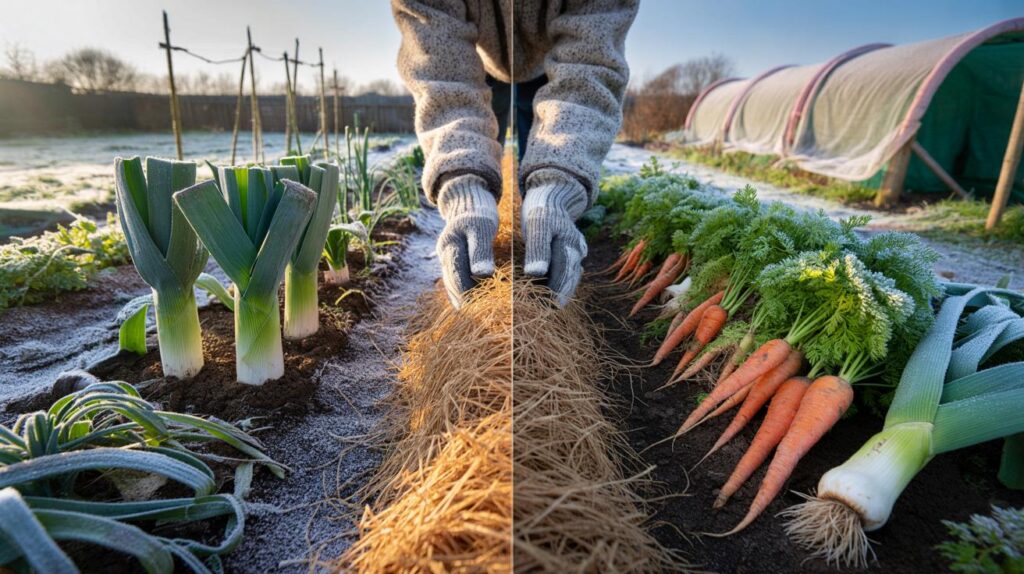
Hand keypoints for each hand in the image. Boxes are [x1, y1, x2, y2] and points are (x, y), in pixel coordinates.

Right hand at [435, 175, 498, 307]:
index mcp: (450, 248)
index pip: (457, 280)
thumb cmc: (479, 211)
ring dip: (466, 301)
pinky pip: (457, 282)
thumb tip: (482, 276)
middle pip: (453, 287)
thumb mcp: (482, 227)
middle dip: (467, 304)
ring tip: (482, 318)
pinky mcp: (454, 260)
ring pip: (453, 286)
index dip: (468, 298)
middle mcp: (444, 255)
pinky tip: (477, 306)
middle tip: (484, 322)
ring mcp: (447, 258)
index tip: (483, 314)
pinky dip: (466, 294)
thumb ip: (480, 251)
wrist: (468, 197)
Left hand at [521, 170, 588, 306]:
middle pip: (569, 280)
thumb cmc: (542, 207)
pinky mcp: (571, 250)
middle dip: (558, 297)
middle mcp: (577, 250)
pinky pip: (567, 270)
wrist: (553, 191)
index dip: (554, 294)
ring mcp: (576, 250)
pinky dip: (559, 281)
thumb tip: (536, 274)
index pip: (563, 277)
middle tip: (544, 315)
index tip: (545, 310)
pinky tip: (549, 292)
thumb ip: (538, 249)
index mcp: (569, 245)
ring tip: (546, 307)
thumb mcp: (537, 225)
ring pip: (569, 276)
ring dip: (560, 291)